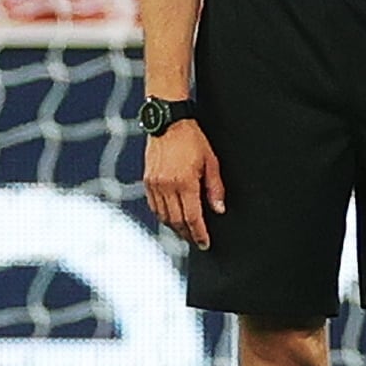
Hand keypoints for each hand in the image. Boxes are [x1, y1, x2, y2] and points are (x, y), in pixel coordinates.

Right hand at [143, 120, 225, 249]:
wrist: (167, 122)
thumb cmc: (192, 138)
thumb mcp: (211, 161)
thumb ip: (215, 188)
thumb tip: (218, 209)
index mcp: (184, 182)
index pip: (192, 217)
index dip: (199, 234)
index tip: (205, 243)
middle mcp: (167, 186)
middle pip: (177, 221)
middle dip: (188, 234)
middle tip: (196, 240)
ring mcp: (154, 184)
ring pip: (163, 216)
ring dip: (175, 227)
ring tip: (185, 231)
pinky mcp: (147, 180)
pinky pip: (154, 206)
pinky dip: (163, 216)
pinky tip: (171, 217)